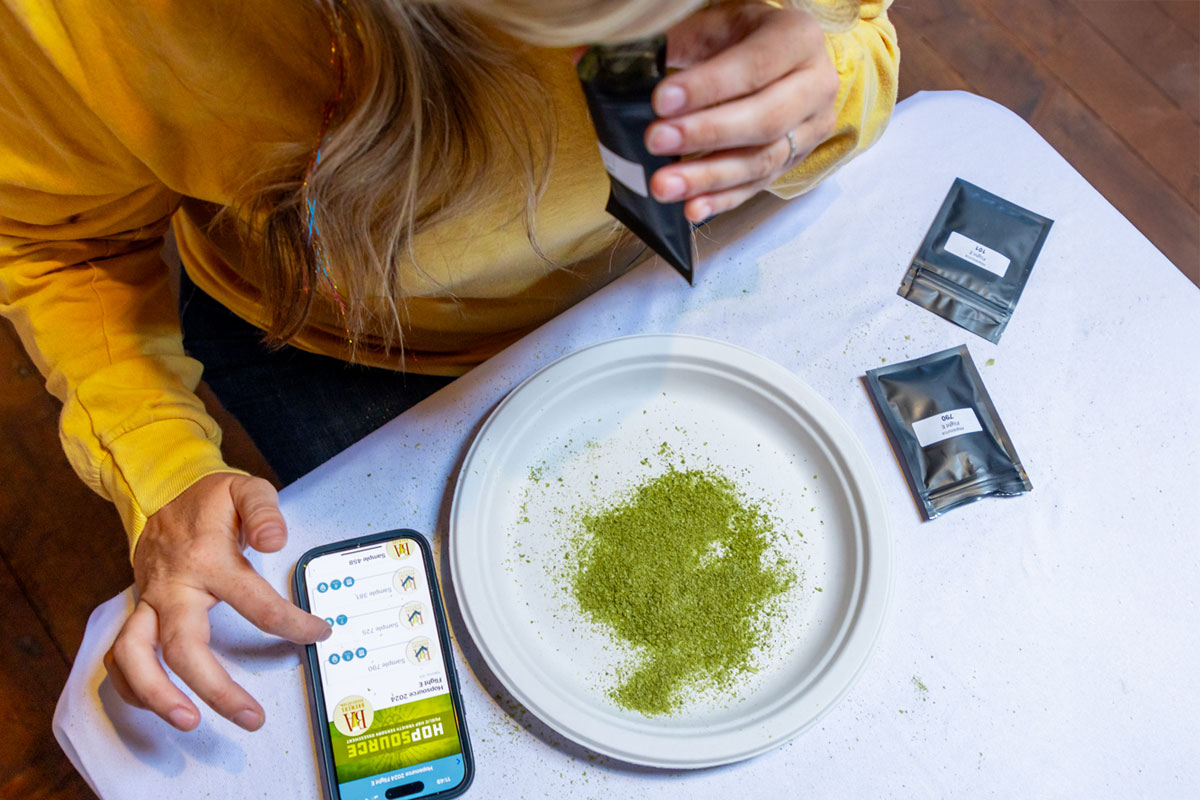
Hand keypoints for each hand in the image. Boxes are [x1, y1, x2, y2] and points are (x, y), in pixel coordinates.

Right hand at [104, 474, 331, 730]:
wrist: (161, 493)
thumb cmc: (211, 500)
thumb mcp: (245, 490)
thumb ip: (264, 512)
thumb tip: (275, 541)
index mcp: (207, 559)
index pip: (255, 602)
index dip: (291, 624)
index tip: (318, 634)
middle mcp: (172, 587)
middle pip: (182, 646)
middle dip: (214, 689)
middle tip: (251, 716)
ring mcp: (150, 602)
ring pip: (134, 658)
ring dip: (157, 697)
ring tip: (190, 723)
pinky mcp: (138, 613)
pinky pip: (121, 658)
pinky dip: (134, 688)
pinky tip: (163, 707)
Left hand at [645, 2, 839, 220]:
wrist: (775, 58)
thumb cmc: (739, 38)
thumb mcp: (713, 26)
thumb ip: (677, 42)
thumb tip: (617, 62)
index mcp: (799, 39)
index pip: (754, 67)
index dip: (708, 87)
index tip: (661, 101)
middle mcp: (816, 85)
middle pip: (765, 120)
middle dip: (706, 134)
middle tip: (655, 141)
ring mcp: (810, 129)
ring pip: (761, 160)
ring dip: (708, 177)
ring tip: (663, 185)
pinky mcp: (794, 161)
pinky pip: (757, 186)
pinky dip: (722, 199)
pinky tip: (691, 208)